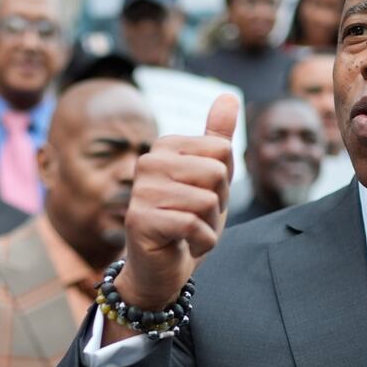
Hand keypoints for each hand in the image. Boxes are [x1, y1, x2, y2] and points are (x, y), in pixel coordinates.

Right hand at [105, 94, 237, 341]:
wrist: (161, 269)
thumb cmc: (186, 221)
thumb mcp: (210, 179)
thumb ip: (217, 139)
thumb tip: (228, 96)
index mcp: (165, 145)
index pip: (222, 150)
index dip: (224, 181)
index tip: (202, 196)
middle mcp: (148, 161)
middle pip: (216, 173)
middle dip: (218, 204)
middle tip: (196, 217)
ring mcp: (141, 191)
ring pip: (206, 201)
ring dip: (209, 226)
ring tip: (187, 232)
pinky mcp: (139, 220)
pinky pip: (193, 225)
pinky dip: (200, 242)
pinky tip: (182, 245)